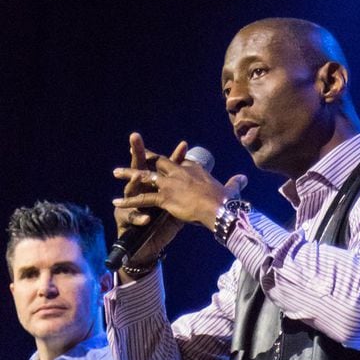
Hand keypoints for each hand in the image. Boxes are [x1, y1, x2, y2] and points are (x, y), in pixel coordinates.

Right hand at [112, 134, 188, 277]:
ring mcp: (132, 204)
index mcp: (156, 188)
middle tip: (135, 137)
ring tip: (139, 176)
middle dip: (138, 153)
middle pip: (141, 169)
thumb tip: (206, 187)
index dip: (174, 156)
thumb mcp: (177, 211)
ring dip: (135, 182)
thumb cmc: (160, 228)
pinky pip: (131, 218)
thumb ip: (187, 197)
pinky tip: (145, 219)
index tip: (184, 144)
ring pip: (131, 190)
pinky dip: (138, 218)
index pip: (165, 168)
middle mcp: (141, 191)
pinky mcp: (126, 220)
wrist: (145, 249)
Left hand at [113, 137, 247, 239]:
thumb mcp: (231, 189)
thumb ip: (235, 183)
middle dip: (145, 157)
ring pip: (145, 176)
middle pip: (159, 162)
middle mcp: (179, 172)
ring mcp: (170, 184)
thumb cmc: (226, 201)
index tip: (166, 159)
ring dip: (129, 174)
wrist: (220, 208)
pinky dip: (128, 200)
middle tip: (134, 151)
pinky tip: (116, 202)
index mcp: (194, 168)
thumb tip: (244, 178)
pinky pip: (142, 198)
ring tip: (116, 172)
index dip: (171, 160)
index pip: (179, 161)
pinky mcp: (164, 197)